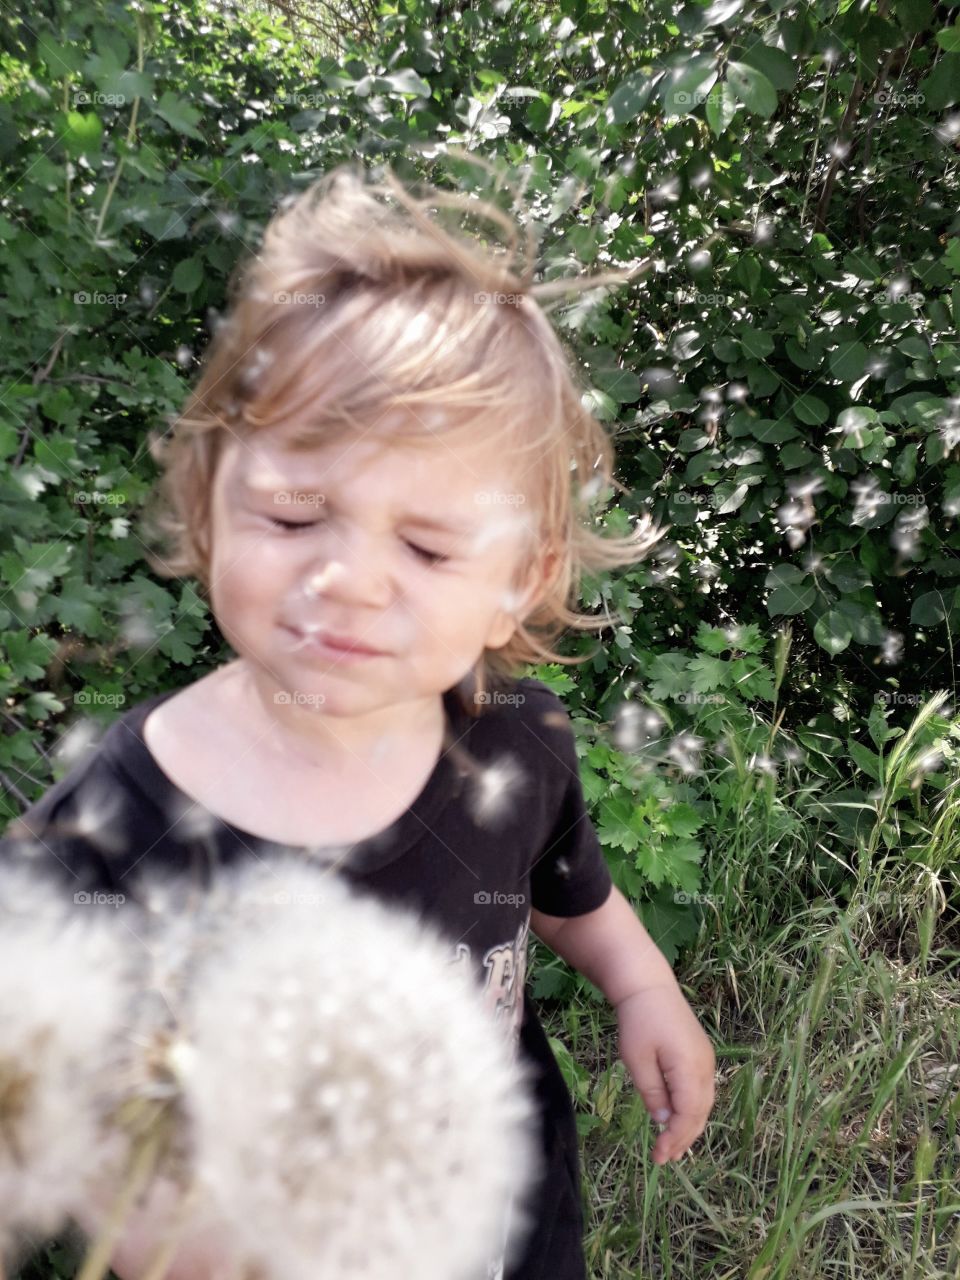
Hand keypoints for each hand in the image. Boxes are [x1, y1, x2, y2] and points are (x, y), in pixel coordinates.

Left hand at [615, 983, 715, 1164]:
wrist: (648, 986)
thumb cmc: (638, 1021)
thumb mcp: (637, 1060)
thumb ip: (652, 1093)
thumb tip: (664, 1121)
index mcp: (690, 1068)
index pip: (688, 1115)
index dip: (675, 1139)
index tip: (658, 1156)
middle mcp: (705, 1067)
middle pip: (701, 1113)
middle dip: (684, 1138)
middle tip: (664, 1158)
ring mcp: (706, 1060)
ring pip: (704, 1103)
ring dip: (690, 1126)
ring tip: (672, 1147)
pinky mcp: (701, 1055)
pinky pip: (701, 1091)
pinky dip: (692, 1109)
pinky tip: (678, 1118)